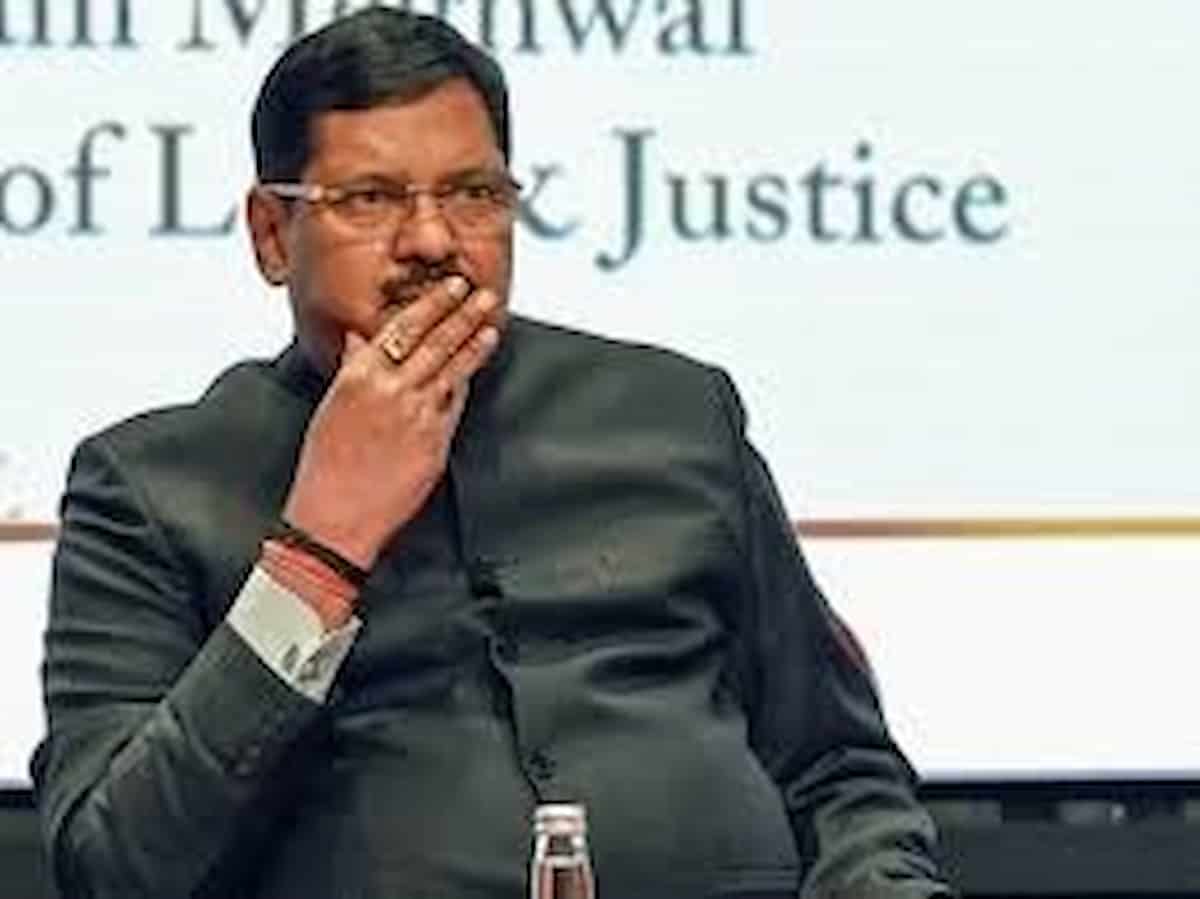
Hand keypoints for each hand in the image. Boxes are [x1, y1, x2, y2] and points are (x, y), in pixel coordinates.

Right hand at [282, 276, 501, 567]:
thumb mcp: (331, 408)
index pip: (403, 328)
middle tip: (482, 293)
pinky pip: (454, 403)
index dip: (432, 305)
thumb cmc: (326, 466)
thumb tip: (360, 339)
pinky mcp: (434, 441)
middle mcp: (389, 390)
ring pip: (451, 368)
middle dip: (462, 314)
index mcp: (359, 376)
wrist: (335, 516)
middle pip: (434, 342)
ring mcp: (415, 415)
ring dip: (474, 341)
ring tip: (491, 322)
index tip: (451, 288)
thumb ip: (352, 368)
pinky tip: (478, 365)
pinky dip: (466, 380)